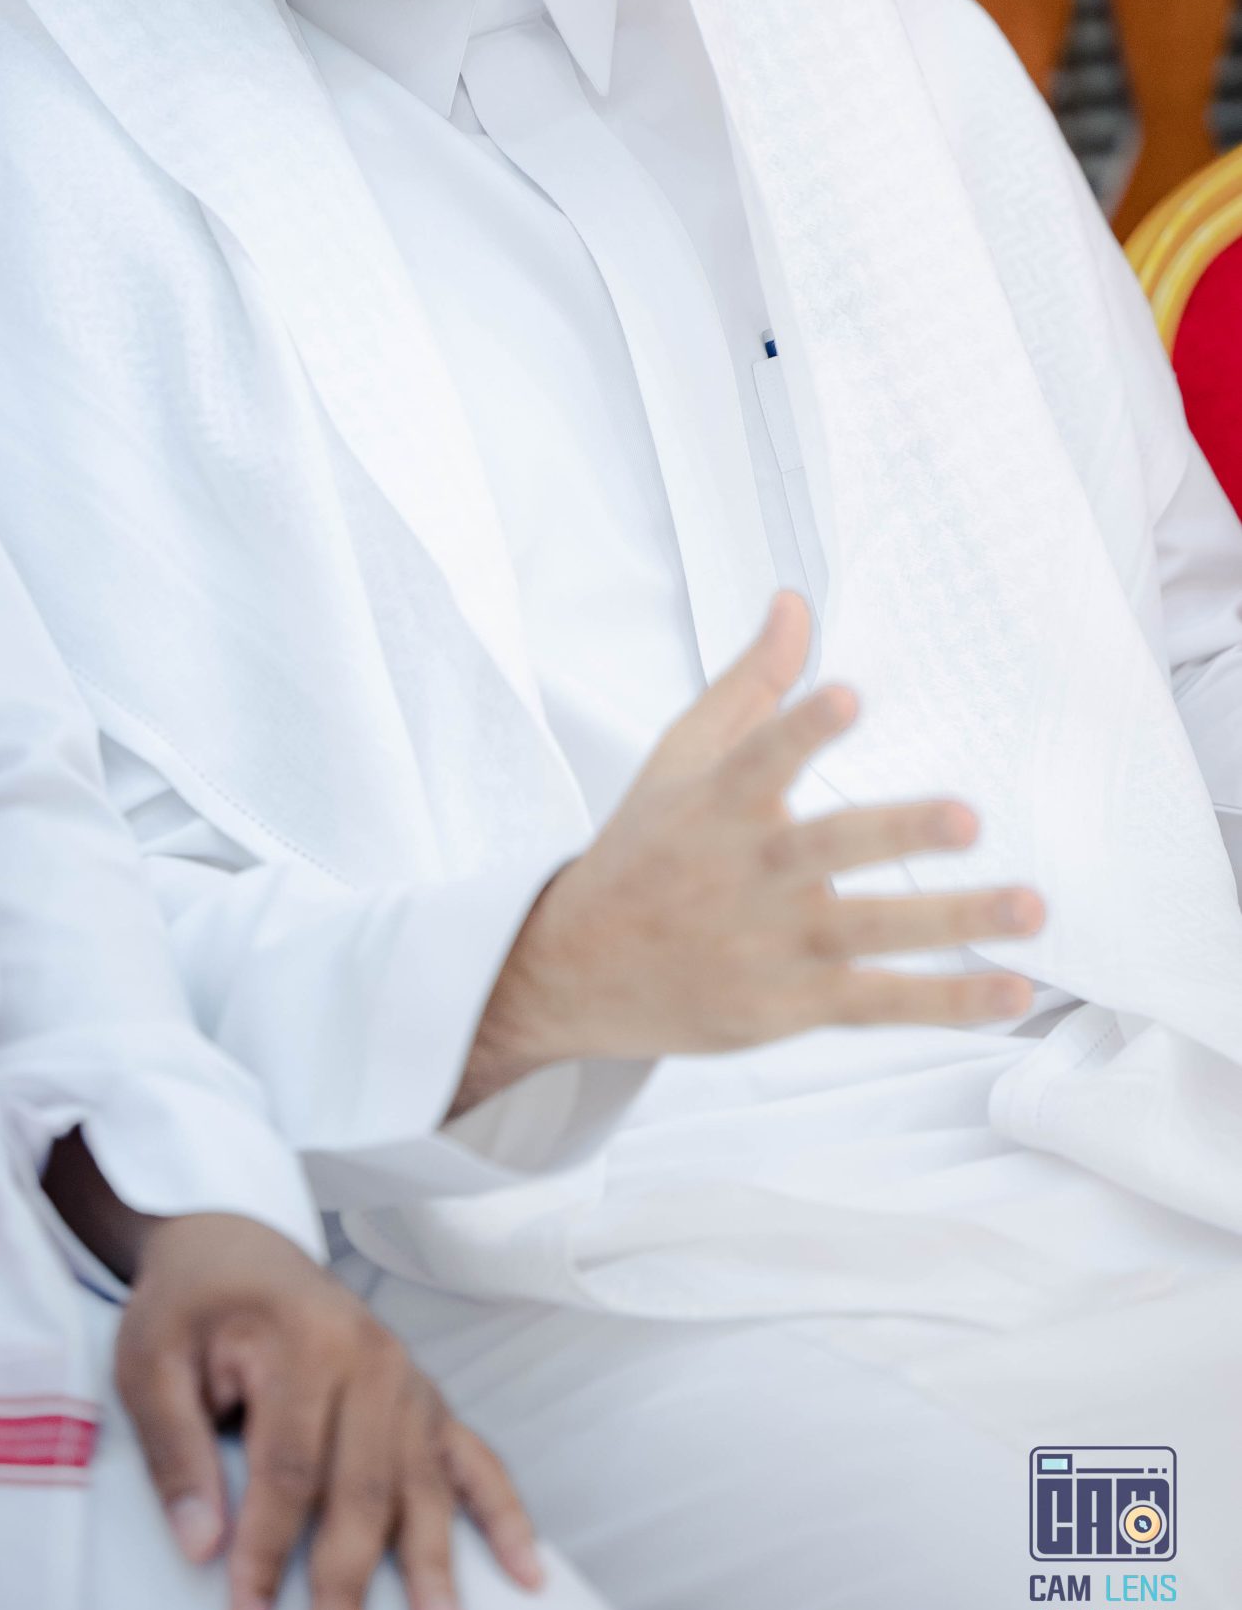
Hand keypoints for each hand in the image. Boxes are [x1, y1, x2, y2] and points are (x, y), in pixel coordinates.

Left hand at [112, 1211, 540, 1609]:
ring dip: (433, 1568)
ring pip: (421, 1485)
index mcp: (301, 1340)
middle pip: (363, 1488)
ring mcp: (408, 1377)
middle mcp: (370, 1357)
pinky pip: (474, 1457)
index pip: (288, 1469)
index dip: (265, 1553)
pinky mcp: (425, 1396)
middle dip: (349, 1584)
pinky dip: (504, 1514)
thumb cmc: (189, 1307)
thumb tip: (201, 1547)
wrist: (235, 1244)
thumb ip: (175, 1450)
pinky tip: (525, 1571)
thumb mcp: (149, 1361)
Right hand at [455, 592, 1043, 1108]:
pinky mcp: (792, 1005)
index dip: (799, 729)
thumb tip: (796, 603)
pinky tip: (1012, 990)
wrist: (580, 969)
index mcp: (715, 806)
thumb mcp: (680, 758)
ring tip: (1028, 906)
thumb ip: (751, 684)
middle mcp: (745, 875)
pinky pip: (878, 1003)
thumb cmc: (644, 850)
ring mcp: (771, 946)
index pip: (757, 760)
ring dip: (950, 920)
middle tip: (967, 817)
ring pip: (869, 933)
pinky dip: (945, 1001)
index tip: (845, 697)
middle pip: (826, 851)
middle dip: (896, 833)